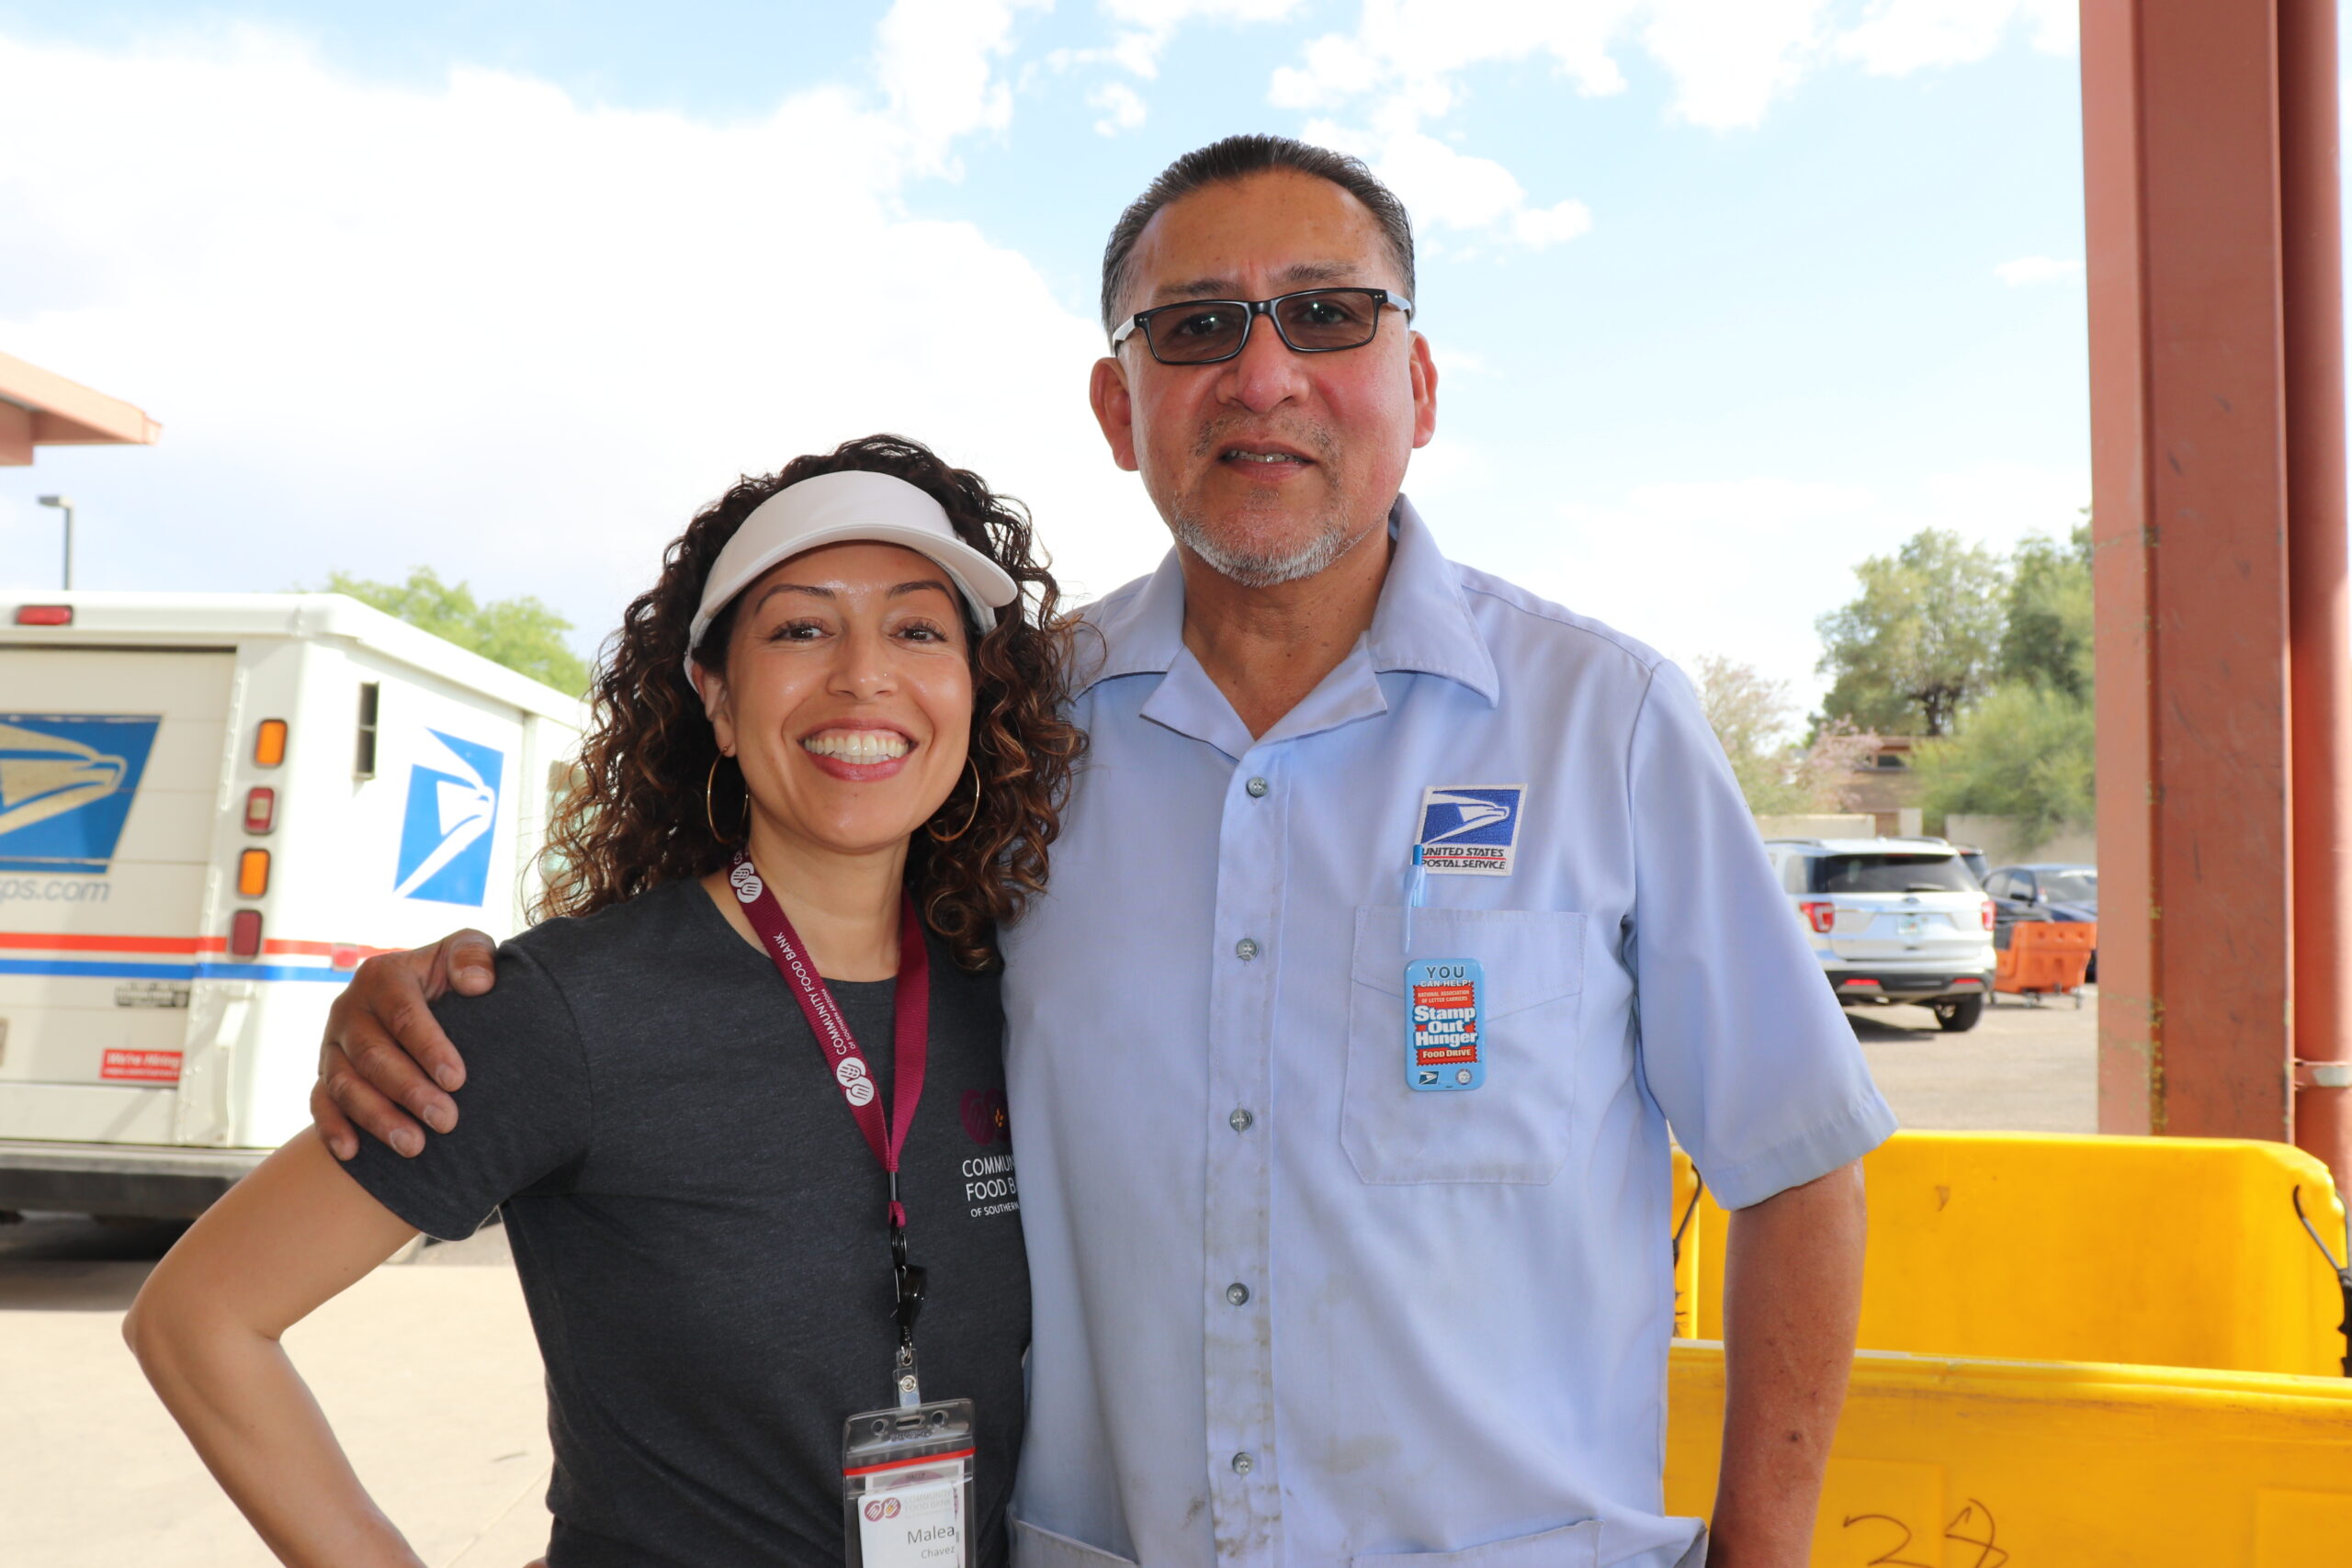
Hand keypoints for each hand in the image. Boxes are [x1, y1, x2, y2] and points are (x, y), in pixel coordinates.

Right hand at [311, 931, 496, 1158]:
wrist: (429, 996)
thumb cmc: (453, 974)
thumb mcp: (467, 951)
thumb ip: (473, 955)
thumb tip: (475, 983)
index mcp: (383, 976)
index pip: (403, 1014)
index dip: (429, 1048)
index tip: (457, 1079)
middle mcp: (350, 1008)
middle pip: (373, 1056)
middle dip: (409, 1091)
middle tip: (446, 1120)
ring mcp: (333, 1043)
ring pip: (344, 1084)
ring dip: (377, 1118)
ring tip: (414, 1146)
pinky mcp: (326, 1072)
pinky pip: (320, 1102)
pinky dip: (332, 1127)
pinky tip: (352, 1152)